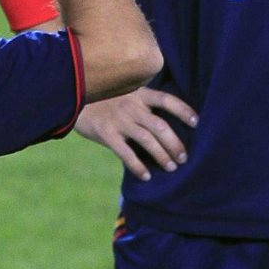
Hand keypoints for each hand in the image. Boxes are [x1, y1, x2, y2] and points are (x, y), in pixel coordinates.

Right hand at [75, 87, 197, 180]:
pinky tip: (146, 176)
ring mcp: (119, 120)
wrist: (72, 98)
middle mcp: (132, 106)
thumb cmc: (104, 99)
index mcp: (139, 94)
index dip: (183, 110)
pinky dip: (138, 166)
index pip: (167, 100)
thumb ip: (142, 102)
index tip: (196, 122)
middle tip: (183, 158)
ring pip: (147, 140)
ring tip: (171, 167)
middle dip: (175, 144)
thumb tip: (164, 121)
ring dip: (162, 156)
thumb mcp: (125, 92)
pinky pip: (126, 153)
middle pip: (161, 126)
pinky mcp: (106, 133)